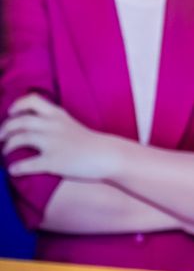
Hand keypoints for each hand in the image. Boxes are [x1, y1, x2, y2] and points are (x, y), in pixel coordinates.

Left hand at [0, 94, 124, 180]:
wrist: (107, 156)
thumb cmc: (90, 143)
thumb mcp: (71, 125)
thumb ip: (53, 123)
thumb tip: (33, 128)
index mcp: (58, 115)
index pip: (31, 100)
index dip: (16, 105)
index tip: (11, 113)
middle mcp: (53, 126)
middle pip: (19, 121)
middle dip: (4, 130)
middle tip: (1, 138)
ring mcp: (52, 143)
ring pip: (18, 139)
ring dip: (7, 147)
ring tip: (5, 152)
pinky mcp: (53, 161)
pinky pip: (26, 164)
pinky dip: (16, 168)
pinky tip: (14, 170)